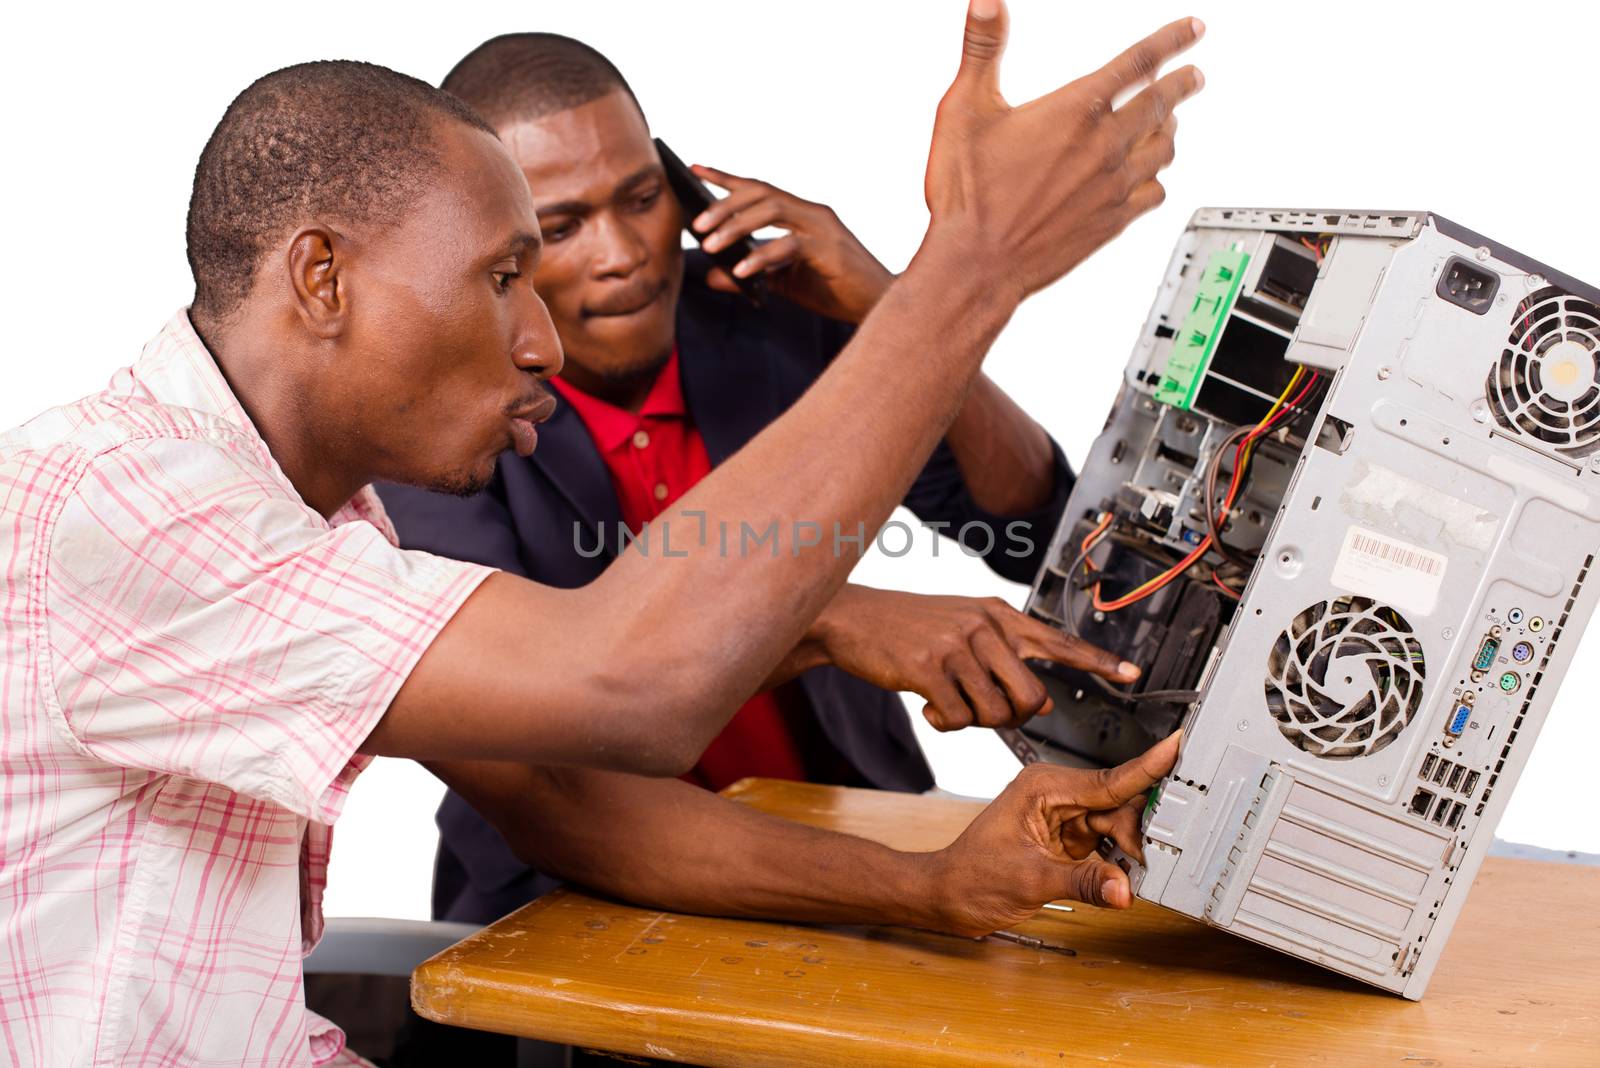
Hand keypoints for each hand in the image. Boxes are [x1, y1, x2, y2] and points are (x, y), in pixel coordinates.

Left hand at [687, 165, 894, 323]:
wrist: (877, 305)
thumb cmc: (834, 289)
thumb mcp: (785, 283)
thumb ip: (752, 275)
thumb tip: (712, 277)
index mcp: (802, 214)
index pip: (759, 188)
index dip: (727, 177)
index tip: (694, 169)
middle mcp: (812, 212)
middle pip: (761, 193)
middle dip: (725, 204)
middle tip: (697, 225)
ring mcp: (822, 227)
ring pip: (771, 211)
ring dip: (736, 225)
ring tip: (710, 245)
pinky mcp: (829, 249)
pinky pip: (789, 245)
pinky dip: (761, 257)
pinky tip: (742, 271)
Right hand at [813, 585, 1137, 730]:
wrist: (853, 618)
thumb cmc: (908, 628)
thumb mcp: (963, 630)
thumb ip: (1005, 660)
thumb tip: (1046, 702)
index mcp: (998, 615)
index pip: (1058, 641)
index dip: (1098, 661)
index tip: (1132, 674)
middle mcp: (984, 626)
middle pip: (1031, 694)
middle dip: (1014, 715)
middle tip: (985, 709)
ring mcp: (957, 645)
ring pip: (996, 711)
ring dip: (974, 720)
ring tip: (949, 702)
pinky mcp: (929, 668)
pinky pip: (958, 717)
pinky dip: (945, 723)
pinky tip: (928, 706)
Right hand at [920, 2, 1203, 302]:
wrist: (976, 264)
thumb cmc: (966, 194)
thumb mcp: (963, 109)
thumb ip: (982, 49)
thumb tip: (986, 2)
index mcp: (1074, 111)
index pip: (1137, 62)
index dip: (1171, 40)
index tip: (1194, 29)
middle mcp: (1102, 146)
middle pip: (1160, 103)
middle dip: (1182, 83)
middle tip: (1194, 75)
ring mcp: (1112, 186)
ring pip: (1162, 149)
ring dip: (1170, 130)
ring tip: (1170, 122)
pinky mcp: (1111, 222)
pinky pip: (1153, 194)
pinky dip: (1157, 179)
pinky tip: (1151, 178)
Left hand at [926, 732, 1179, 936]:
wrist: (945, 896)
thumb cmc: (969, 876)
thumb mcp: (1030, 880)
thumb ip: (1083, 882)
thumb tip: (1123, 889)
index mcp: (1043, 787)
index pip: (1108, 779)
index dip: (1148, 767)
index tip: (1177, 747)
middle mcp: (1054, 795)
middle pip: (1117, 806)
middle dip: (1138, 834)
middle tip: (1159, 860)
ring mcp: (1061, 817)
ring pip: (1114, 827)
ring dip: (1128, 851)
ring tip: (1140, 874)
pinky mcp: (1064, 839)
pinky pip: (1103, 844)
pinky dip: (1115, 862)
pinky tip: (1122, 877)